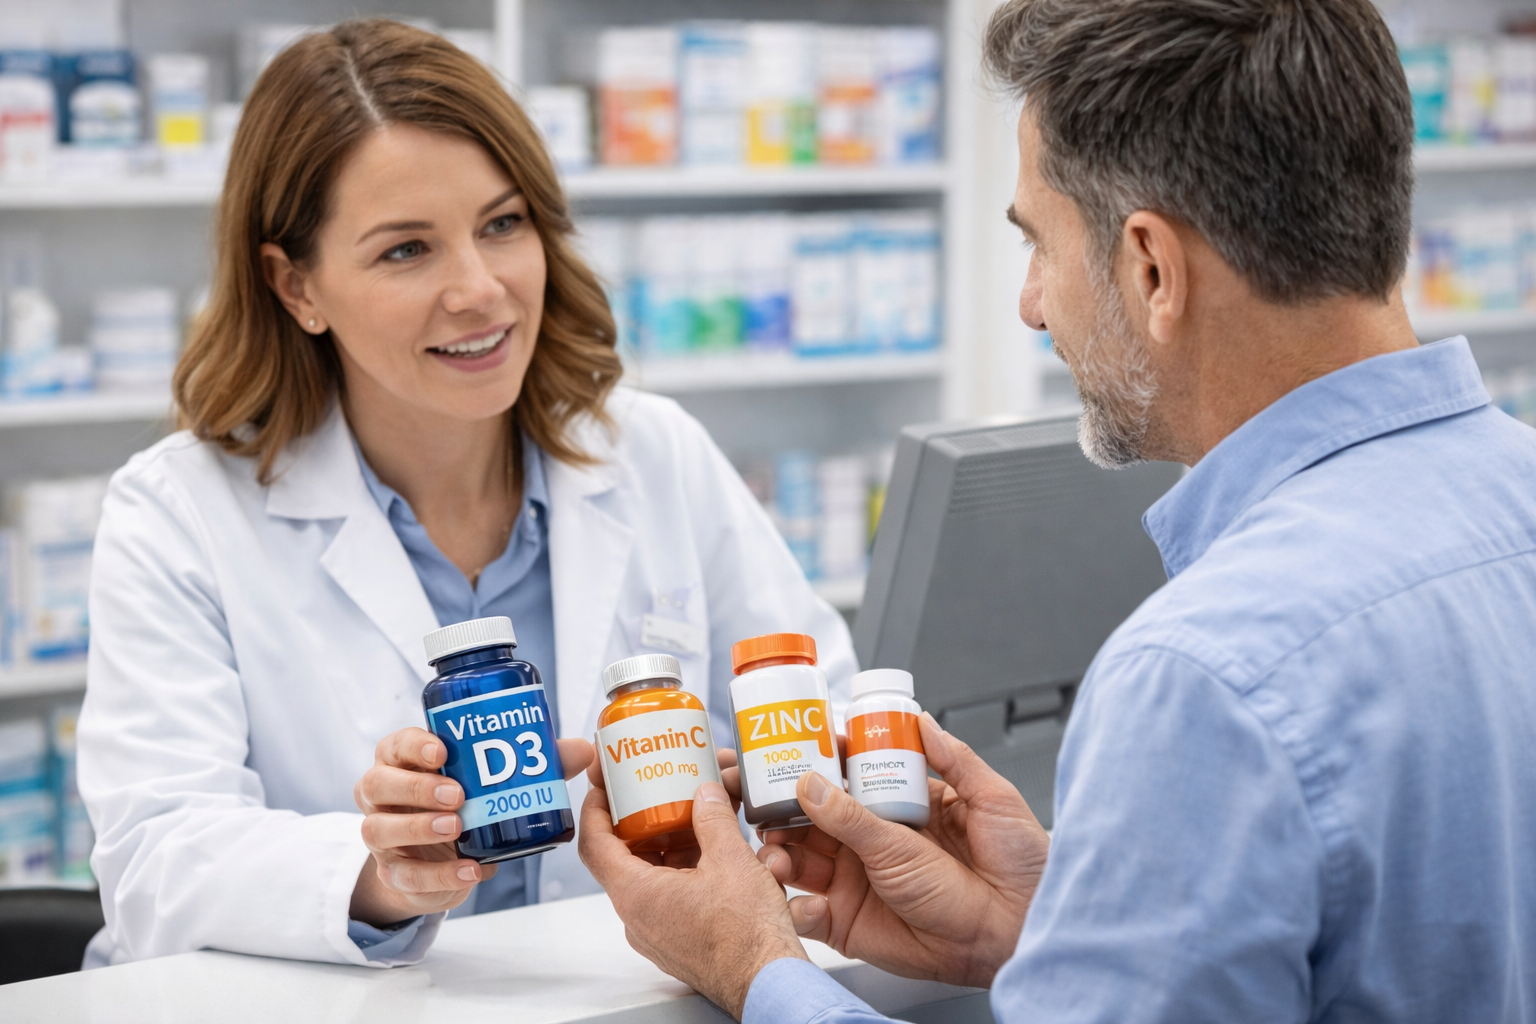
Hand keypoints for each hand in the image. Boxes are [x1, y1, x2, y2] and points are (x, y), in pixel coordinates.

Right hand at [352, 727, 593, 925]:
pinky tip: (471, 870)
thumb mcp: (492, 781)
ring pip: (379, 829)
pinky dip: (439, 874)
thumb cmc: (463, 804)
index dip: (413, 745)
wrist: (442, 861)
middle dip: (416, 787)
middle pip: (377, 783)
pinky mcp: (394, 873)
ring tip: (456, 827)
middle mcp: (383, 795)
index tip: (442, 751)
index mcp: (403, 761)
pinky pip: (406, 875)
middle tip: (457, 794)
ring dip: (418, 827)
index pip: (395, 744)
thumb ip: (535, 763)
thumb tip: (582, 749)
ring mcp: (383, 836)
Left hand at [579, 778, 804, 1018]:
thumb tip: (705, 794)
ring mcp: (656, 933)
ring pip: (651, 877)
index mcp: (636, 895)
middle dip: (642, 820)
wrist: (768, 981)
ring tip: (694, 815)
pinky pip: (669, 896)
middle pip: (624, 857)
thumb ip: (713, 819)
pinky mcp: (677, 941)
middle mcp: (638, 917)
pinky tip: (712, 852)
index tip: (603, 784)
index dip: (595, 808)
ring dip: (669, 844)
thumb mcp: (732, 859)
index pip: (594, 844)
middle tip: (656, 791)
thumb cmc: (746, 935)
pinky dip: (683, 869)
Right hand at [759, 713, 1048, 987]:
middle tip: (768, 807)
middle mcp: (872, 842)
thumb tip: (920, 719)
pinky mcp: (849, 925)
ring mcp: (857, 883)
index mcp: (900, 806)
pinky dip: (795, 906)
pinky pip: (808, 913)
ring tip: (776, 854)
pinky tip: (807, 902)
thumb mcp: (986, 802)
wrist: (1021, 934)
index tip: (795, 753)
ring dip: (778, 853)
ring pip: (799, 860)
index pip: (847, 777)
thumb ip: (951, 760)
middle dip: (782, 810)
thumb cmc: (1015, 868)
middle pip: (811, 817)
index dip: (818, 765)